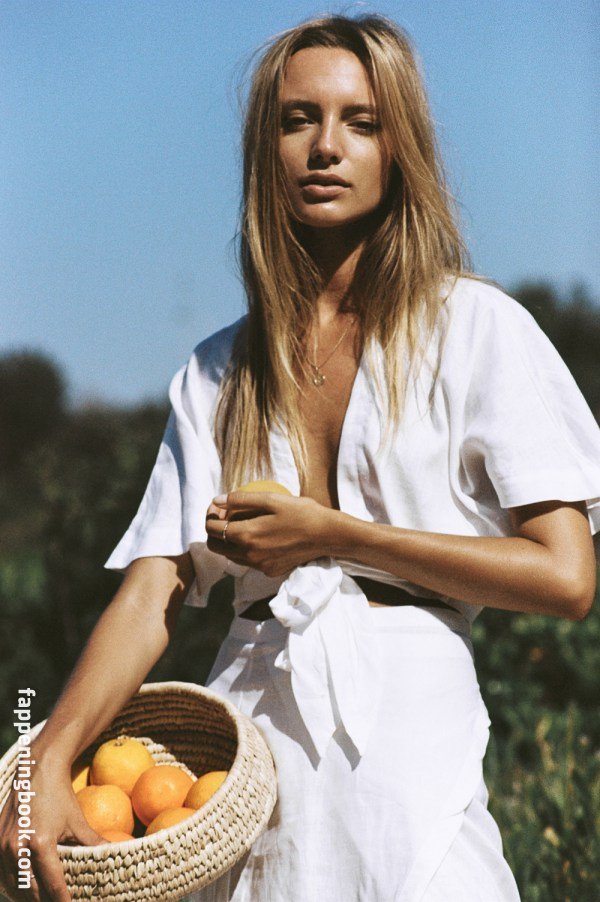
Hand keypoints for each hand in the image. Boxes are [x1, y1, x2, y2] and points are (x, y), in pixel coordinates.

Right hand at [0, 756, 103, 900]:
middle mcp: (17, 848)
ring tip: (45, 899)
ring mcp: (2, 847)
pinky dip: (14, 887)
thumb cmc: (59, 796)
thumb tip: (115, 854)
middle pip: (29, 893)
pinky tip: (27, 890)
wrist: (36, 772)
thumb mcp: (77, 821)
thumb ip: (93, 843)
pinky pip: (3, 875)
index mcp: (39, 844)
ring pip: (13, 888)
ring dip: (28, 898)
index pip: (51, 885)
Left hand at [205, 492, 333, 576]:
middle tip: (226, 515)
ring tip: (241, 523)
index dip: (210, 514)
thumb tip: (217, 500)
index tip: (218, 505)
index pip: (212, 529)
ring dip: (228, 540)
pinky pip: (248, 561)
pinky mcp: (270, 571)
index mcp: (246, 535)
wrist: (327, 536)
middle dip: (214, 530)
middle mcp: (249, 555)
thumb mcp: (272, 499)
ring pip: (230, 555)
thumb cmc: (302, 512)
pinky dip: (245, 549)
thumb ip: (241, 499)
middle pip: (215, 546)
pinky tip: (259, 535)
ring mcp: (259, 566)